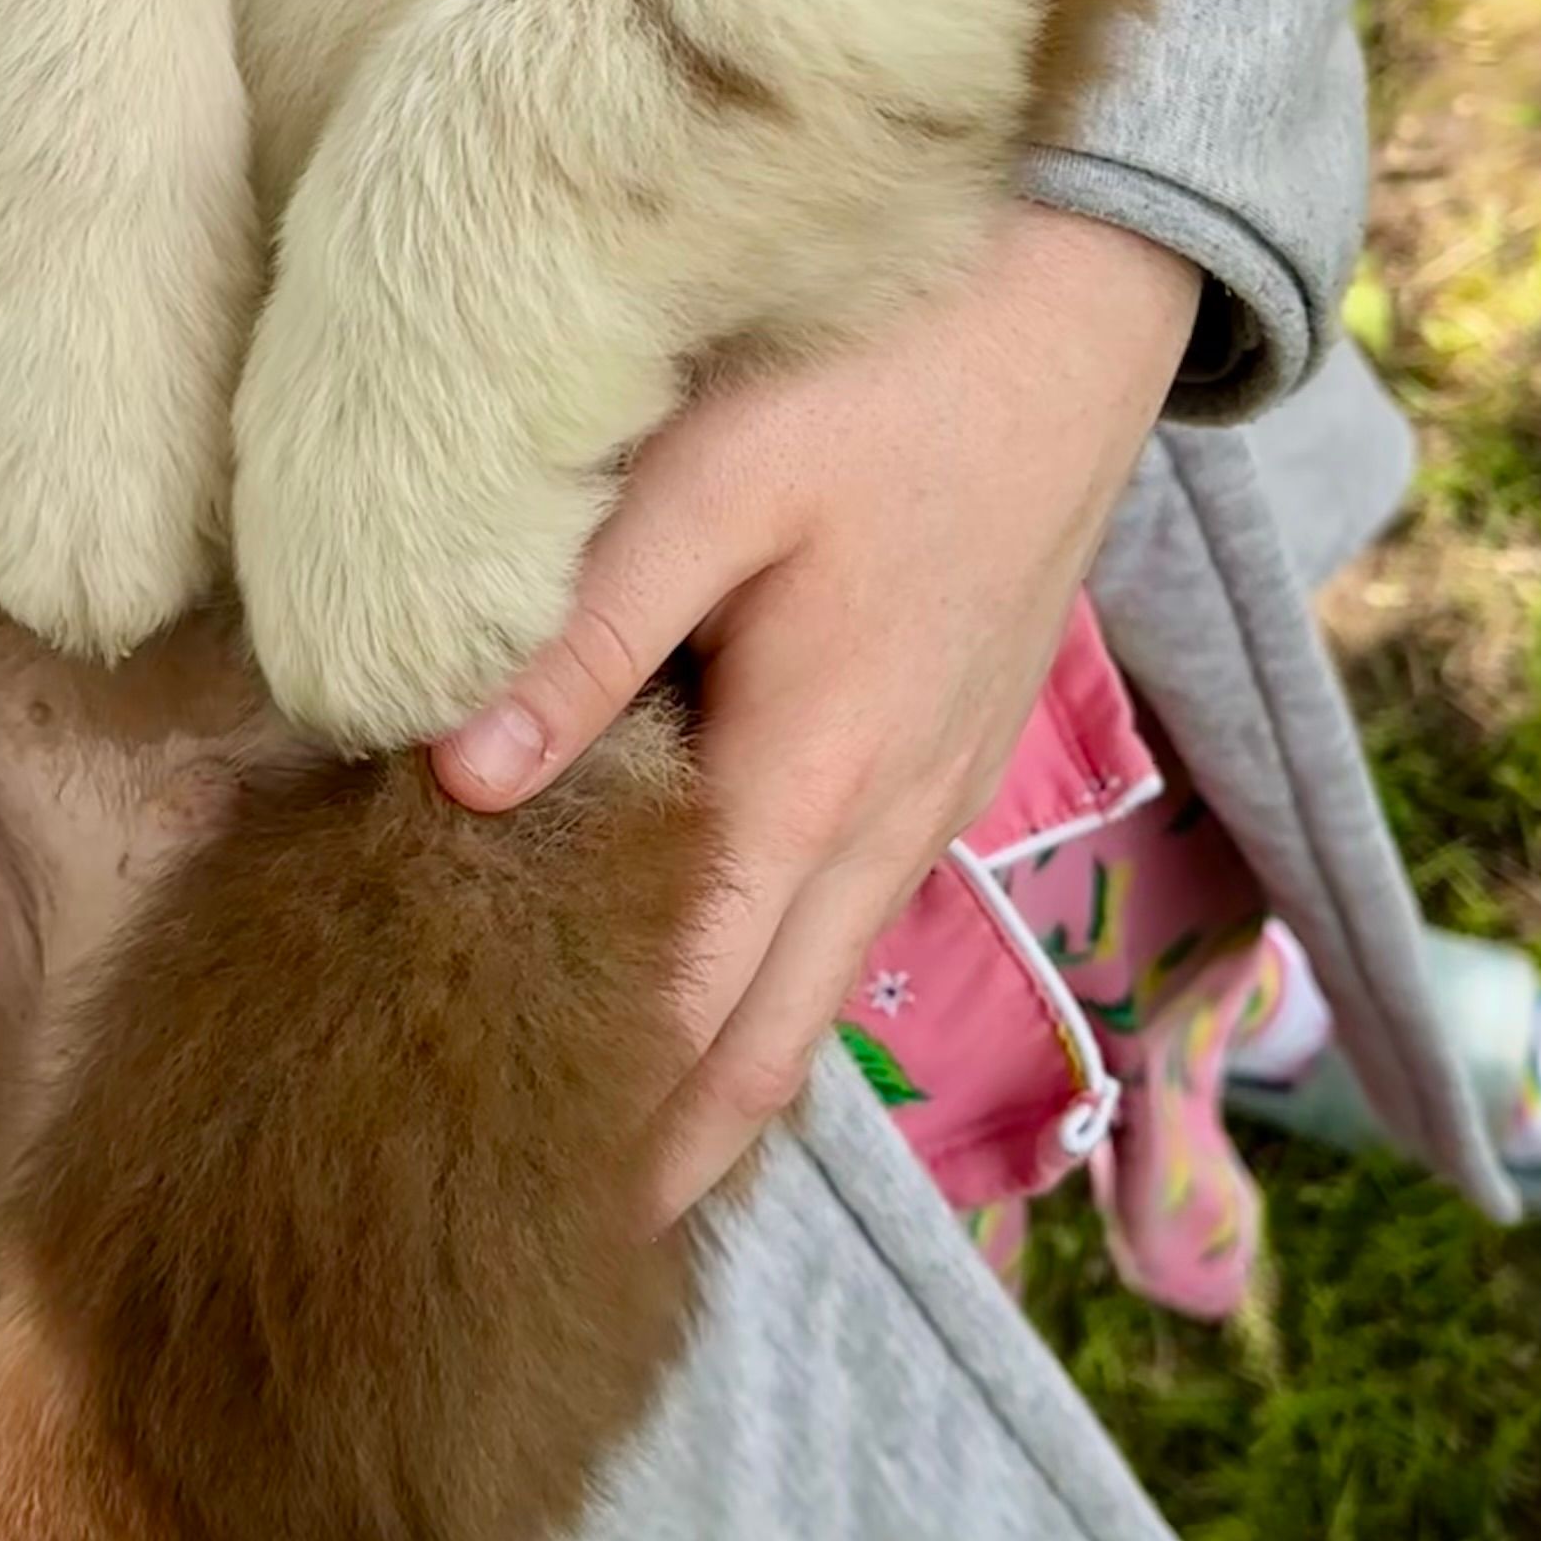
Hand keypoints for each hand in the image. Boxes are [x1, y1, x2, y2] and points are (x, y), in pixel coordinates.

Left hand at [429, 206, 1202, 1227]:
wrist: (1095, 295)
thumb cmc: (896, 364)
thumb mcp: (718, 478)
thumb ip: (584, 632)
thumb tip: (445, 782)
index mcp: (816, 779)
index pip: (693, 1018)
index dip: (607, 1133)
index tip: (504, 1221)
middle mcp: (889, 820)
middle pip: (764, 1042)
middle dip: (665, 1157)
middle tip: (537, 1245)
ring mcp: (935, 788)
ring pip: (815, 984)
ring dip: (720, 1081)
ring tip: (608, 1165)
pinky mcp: (948, 740)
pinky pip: (847, 910)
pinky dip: (770, 985)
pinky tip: (703, 989)